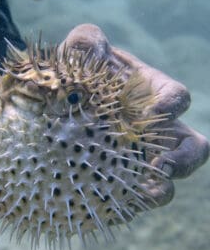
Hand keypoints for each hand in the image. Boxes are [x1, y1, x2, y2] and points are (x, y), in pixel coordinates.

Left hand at [60, 24, 208, 206]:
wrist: (59, 98)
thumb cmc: (77, 69)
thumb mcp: (79, 49)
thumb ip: (85, 42)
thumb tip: (88, 47)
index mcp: (152, 93)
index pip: (176, 98)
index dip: (171, 106)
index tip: (152, 113)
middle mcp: (155, 127)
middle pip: (192, 147)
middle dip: (182, 159)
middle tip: (159, 168)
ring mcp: (140, 154)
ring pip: (169, 179)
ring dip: (162, 189)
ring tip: (144, 196)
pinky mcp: (119, 175)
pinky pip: (133, 194)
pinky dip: (128, 203)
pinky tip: (110, 207)